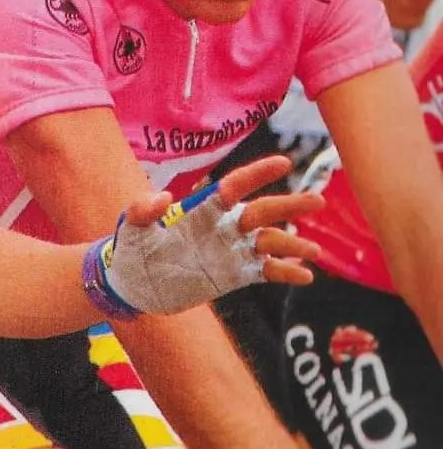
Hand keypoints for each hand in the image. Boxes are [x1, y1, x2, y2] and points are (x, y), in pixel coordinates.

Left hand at [80, 155, 321, 318]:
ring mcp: (230, 250)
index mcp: (202, 209)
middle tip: (317, 200)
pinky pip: (264, 271)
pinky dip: (285, 272)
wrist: (133, 285)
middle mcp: (222, 226)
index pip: (234, 186)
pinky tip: (306, 275)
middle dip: (289, 206)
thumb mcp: (131, 228)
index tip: (283, 162)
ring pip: (269, 242)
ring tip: (315, 251)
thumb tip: (164, 197)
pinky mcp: (233, 275)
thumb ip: (144, 210)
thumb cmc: (131, 250)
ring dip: (292, 244)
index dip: (257, 174)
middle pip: (261, 212)